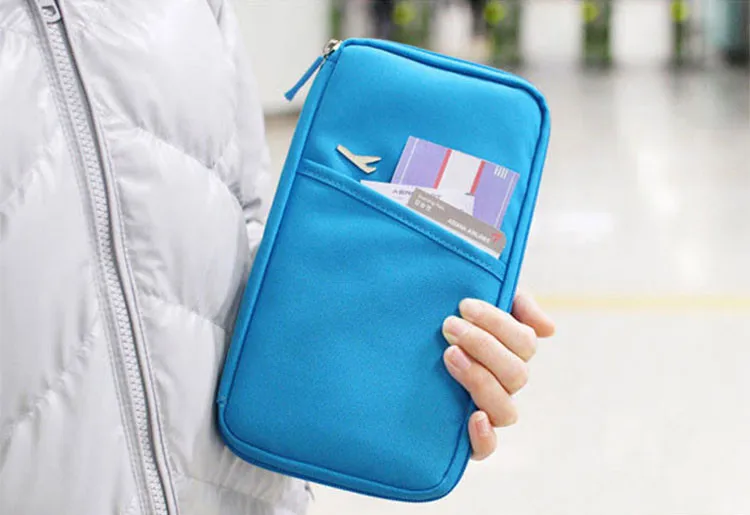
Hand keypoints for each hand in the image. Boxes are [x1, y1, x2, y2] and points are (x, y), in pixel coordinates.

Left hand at [442, 292, 554, 460]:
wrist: (401, 338)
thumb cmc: (446, 318)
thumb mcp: (480, 298)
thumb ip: (516, 301)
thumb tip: (548, 329)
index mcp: (511, 352)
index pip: (524, 343)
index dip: (498, 323)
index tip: (464, 305)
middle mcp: (502, 384)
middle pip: (515, 374)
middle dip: (483, 346)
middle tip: (449, 326)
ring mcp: (486, 410)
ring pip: (505, 409)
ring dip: (481, 380)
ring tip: (449, 355)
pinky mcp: (464, 435)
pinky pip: (486, 448)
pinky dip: (484, 437)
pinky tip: (473, 417)